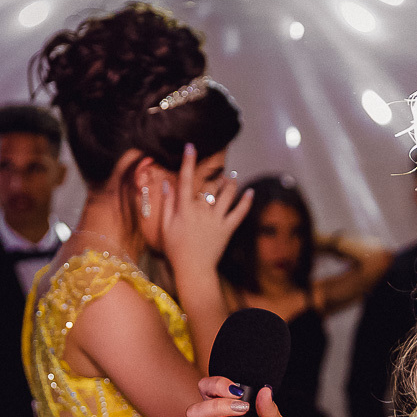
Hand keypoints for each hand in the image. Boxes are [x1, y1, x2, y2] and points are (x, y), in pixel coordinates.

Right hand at [161, 145, 251, 276]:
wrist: (193, 270)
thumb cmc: (176, 250)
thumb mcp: (165, 227)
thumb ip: (167, 205)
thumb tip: (167, 184)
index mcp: (185, 209)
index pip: (186, 181)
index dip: (188, 162)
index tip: (191, 147)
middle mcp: (202, 211)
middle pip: (210, 186)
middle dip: (214, 176)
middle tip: (217, 171)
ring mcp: (216, 220)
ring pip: (227, 195)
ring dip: (231, 184)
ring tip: (232, 178)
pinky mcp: (227, 229)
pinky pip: (239, 213)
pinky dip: (246, 202)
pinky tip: (251, 192)